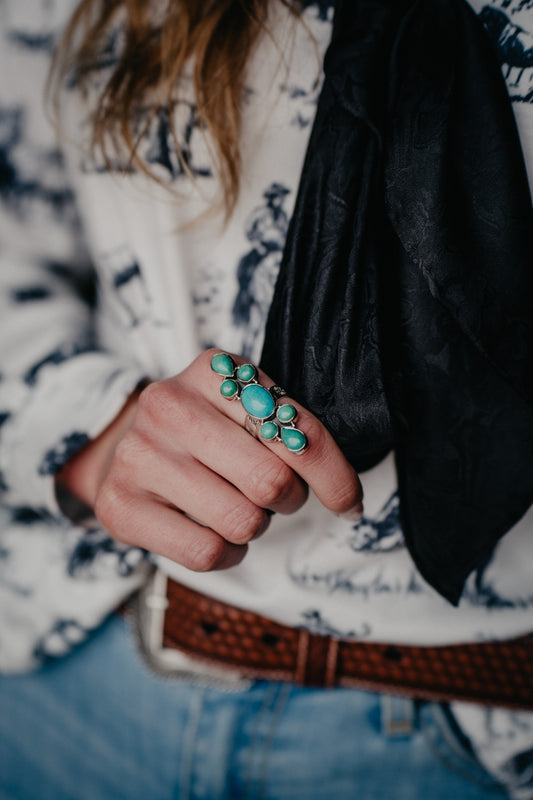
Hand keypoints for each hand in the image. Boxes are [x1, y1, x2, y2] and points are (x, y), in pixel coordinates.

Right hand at [57, 349, 362, 570]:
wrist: (122, 447)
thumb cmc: (203, 432)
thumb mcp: (246, 411)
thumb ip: (294, 434)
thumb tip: (349, 500)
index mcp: (213, 372)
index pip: (297, 432)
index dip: (334, 476)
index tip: (347, 501)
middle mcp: (169, 406)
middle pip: (271, 482)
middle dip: (288, 499)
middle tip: (275, 495)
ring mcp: (139, 455)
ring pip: (241, 522)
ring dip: (254, 526)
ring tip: (235, 505)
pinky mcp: (120, 505)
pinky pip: (206, 554)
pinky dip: (226, 554)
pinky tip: (214, 532)